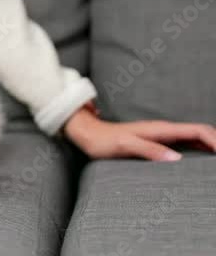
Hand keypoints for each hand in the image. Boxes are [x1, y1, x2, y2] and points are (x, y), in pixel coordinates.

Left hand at [64, 107, 215, 160]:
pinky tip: (204, 159)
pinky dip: (200, 148)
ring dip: (211, 145)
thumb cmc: (103, 141)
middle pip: (202, 132)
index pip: (199, 131)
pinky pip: (185, 142)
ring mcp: (161, 135)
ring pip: (195, 137)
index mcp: (161, 129)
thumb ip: (149, 150)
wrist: (87, 133)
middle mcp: (164, 130)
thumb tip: (177, 159)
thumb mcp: (125, 146)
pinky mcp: (156, 141)